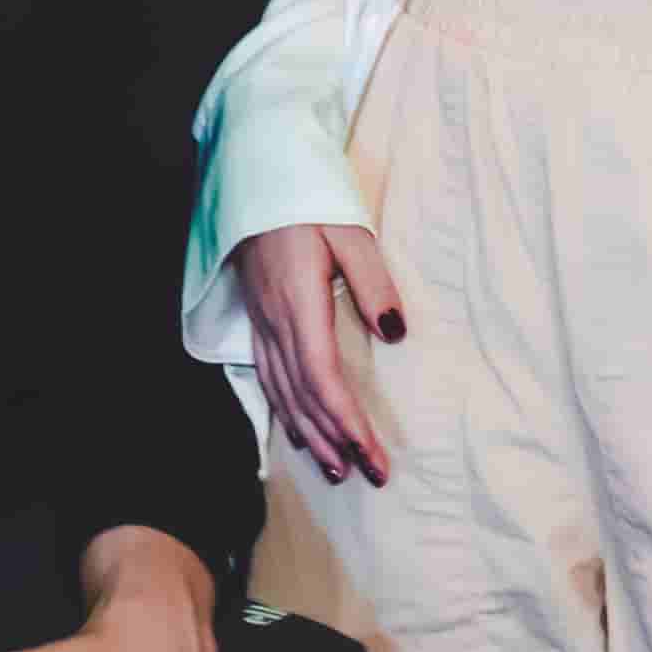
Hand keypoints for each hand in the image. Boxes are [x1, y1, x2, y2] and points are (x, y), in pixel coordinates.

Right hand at [239, 219, 404, 484]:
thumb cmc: (309, 198)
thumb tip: (395, 333)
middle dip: (334, 441)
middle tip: (365, 476)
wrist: (256, 175)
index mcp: (299, 304)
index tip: (373, 455)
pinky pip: (267, 376)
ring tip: (334, 470)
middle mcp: (274, 321)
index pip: (323, 379)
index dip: (347, 423)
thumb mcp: (350, 231)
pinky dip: (285, 410)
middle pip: (303, 397)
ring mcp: (260, 321)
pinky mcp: (256, 316)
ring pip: (282, 392)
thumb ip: (373, 283)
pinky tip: (298, 429)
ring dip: (308, 435)